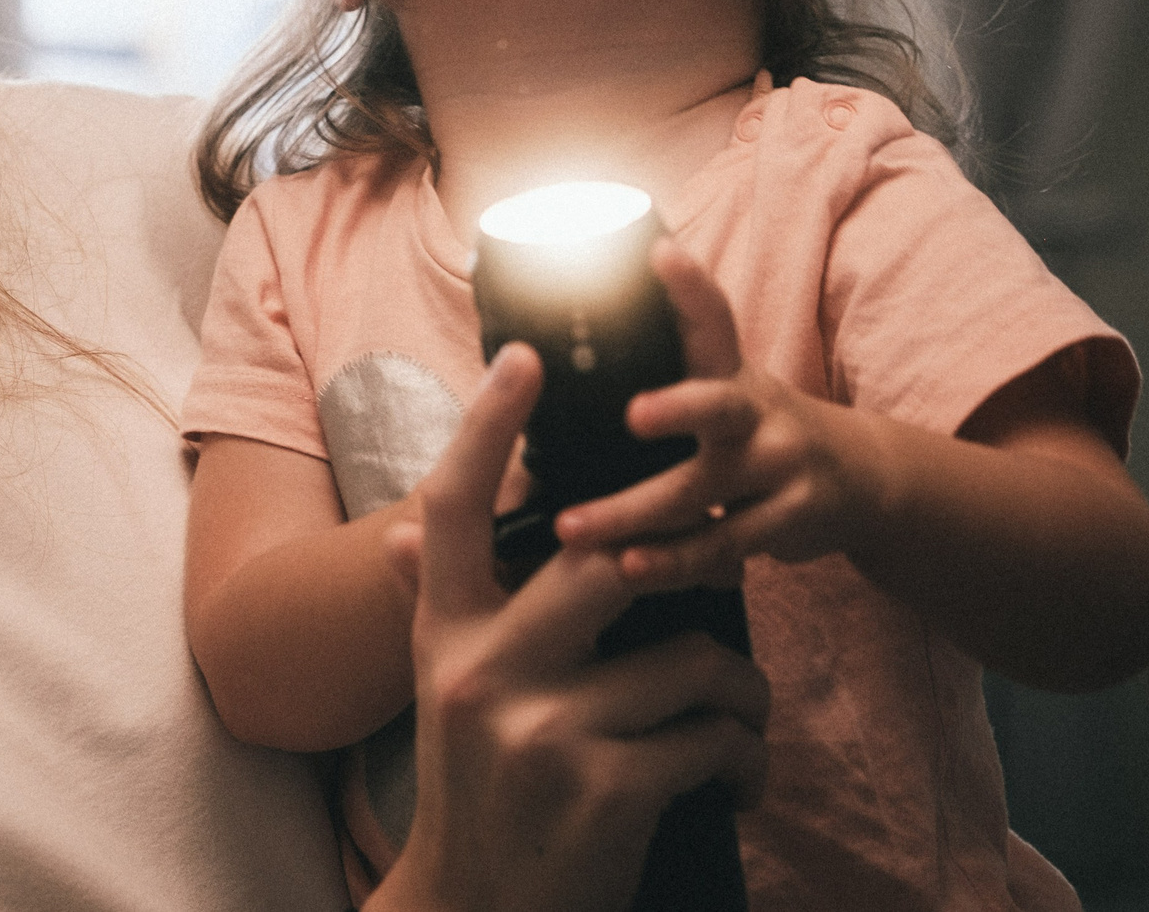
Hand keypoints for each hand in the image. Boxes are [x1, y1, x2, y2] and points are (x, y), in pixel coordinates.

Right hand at [366, 344, 769, 911]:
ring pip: (692, 659)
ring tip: (734, 717)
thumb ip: (447, 611)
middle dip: (681, 563)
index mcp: (445, 636)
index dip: (487, 426)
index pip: (454, 508)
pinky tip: (734, 779)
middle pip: (607, 563)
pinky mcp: (607, 790)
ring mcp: (544, 732)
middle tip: (717, 566)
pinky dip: (743, 757)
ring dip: (737, 692)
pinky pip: (715, 736)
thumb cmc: (479, 792)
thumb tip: (405, 532)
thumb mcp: (446, 696)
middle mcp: (484, 672)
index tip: (524, 357)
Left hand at [554, 239, 882, 591]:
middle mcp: (758, 412)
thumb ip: (672, 360)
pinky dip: (673, 563)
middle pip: (717, 406)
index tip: (662, 255)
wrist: (860, 478)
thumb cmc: (758, 427)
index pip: (714, 319)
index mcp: (732, 372)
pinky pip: (722, 547)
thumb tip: (565, 331)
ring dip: (636, 515)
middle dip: (677, 409)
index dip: (691, 287)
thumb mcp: (727, 384)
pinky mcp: (789, 521)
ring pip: (703, 493)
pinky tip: (629, 571)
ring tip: (577, 529)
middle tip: (632, 416)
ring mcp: (780, 467)